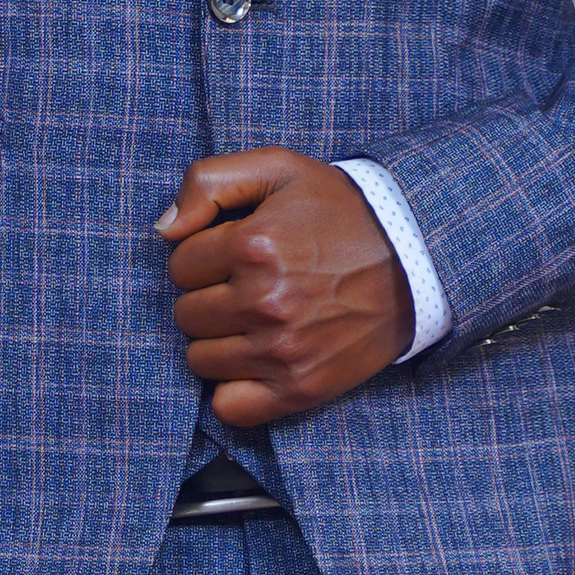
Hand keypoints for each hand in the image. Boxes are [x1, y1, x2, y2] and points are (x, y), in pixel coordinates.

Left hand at [155, 146, 413, 424]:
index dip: (203, 255)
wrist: (411, 258)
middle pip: (186, 314)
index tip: (233, 252)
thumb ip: (207, 181)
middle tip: (245, 284)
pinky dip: (234, 388)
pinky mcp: (300, 389)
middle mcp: (265, 301)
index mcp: (254, 244)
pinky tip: (256, 359)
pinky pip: (230, 406)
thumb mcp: (278, 167)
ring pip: (200, 359)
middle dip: (207, 296)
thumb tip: (164, 228)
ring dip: (219, 339)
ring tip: (255, 317)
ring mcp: (282, 351)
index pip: (180, 264)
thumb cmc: (339, 210)